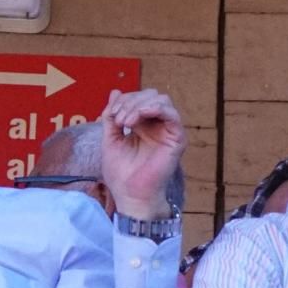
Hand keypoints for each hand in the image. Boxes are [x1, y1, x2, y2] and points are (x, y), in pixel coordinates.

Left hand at [98, 89, 185, 220]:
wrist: (130, 195)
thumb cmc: (121, 173)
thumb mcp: (110, 138)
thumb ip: (111, 116)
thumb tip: (115, 92)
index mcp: (142, 125)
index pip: (138, 98)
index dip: (123, 101)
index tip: (111, 116)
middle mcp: (157, 125)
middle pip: (150, 95)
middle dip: (130, 101)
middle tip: (118, 119)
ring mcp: (167, 131)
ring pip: (161, 100)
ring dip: (139, 105)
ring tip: (125, 122)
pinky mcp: (176, 139)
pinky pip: (172, 115)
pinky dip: (155, 108)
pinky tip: (138, 116)